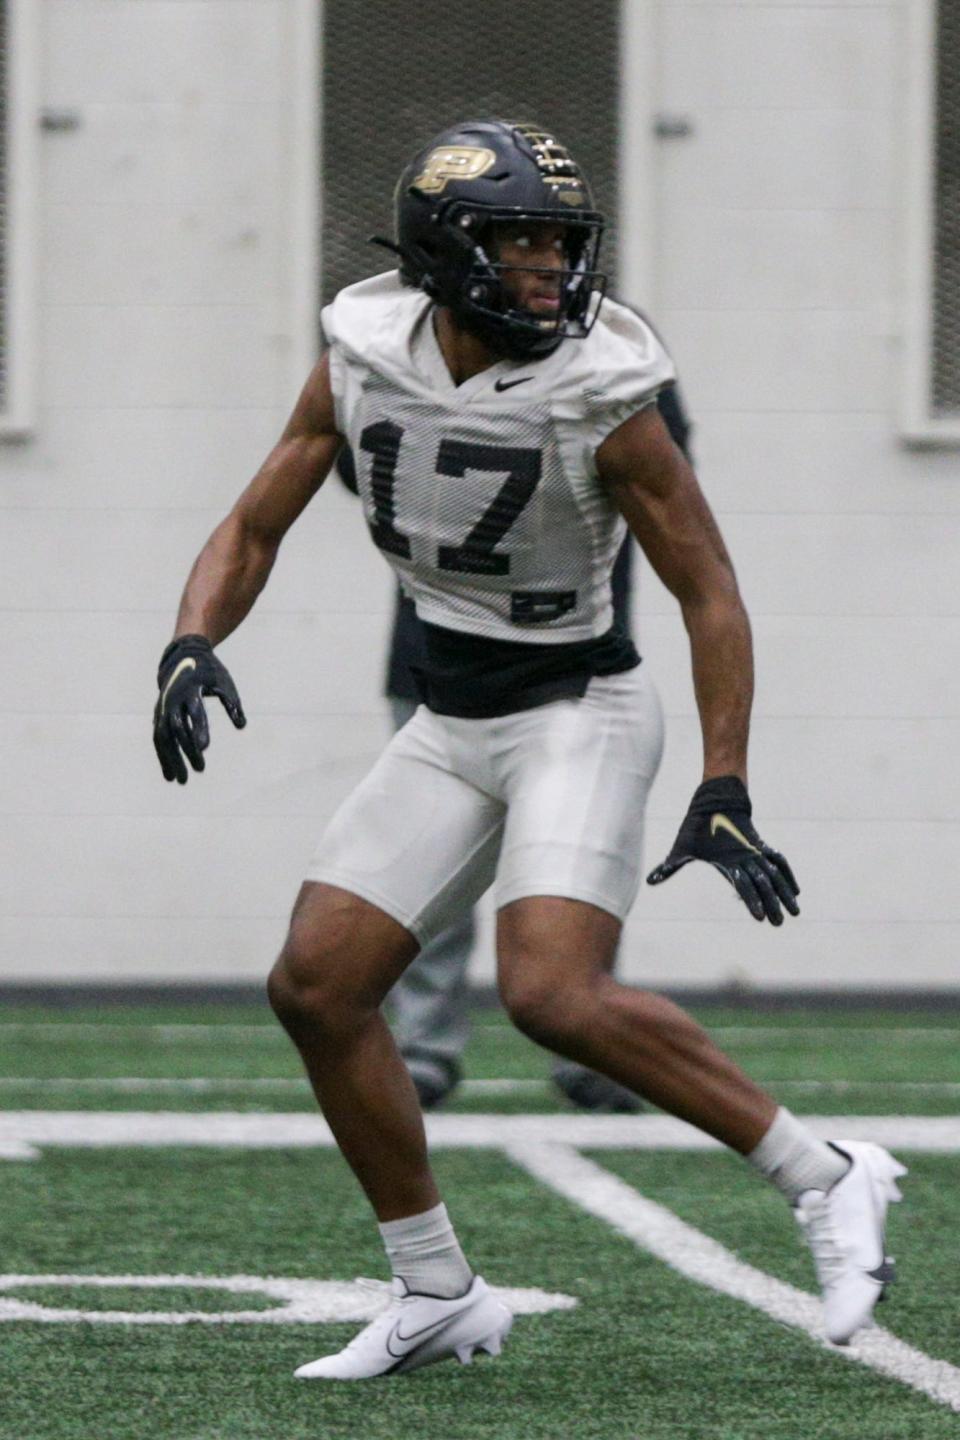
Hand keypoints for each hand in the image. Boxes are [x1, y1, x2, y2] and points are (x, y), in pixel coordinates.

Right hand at [153, 635, 245, 783]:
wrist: (182, 656)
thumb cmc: (209, 671)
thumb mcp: (224, 682)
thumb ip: (232, 703)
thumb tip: (241, 725)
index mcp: (190, 689)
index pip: (194, 712)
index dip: (199, 729)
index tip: (204, 748)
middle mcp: (173, 699)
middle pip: (177, 728)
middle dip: (187, 749)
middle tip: (200, 769)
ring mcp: (162, 707)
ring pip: (163, 737)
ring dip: (171, 759)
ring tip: (180, 780)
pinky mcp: (158, 715)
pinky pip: (158, 738)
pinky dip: (163, 756)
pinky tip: (169, 774)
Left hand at [647, 775, 798, 924]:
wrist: (717, 798)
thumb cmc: (696, 825)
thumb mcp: (681, 846)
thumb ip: (669, 866)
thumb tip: (650, 881)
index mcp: (727, 860)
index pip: (742, 884)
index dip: (751, 901)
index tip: (760, 917)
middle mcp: (745, 856)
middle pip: (762, 883)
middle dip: (771, 903)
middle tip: (778, 923)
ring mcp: (755, 850)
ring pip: (775, 874)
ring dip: (785, 892)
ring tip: (795, 912)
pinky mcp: (760, 846)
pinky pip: (778, 861)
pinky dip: (788, 875)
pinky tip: (795, 891)